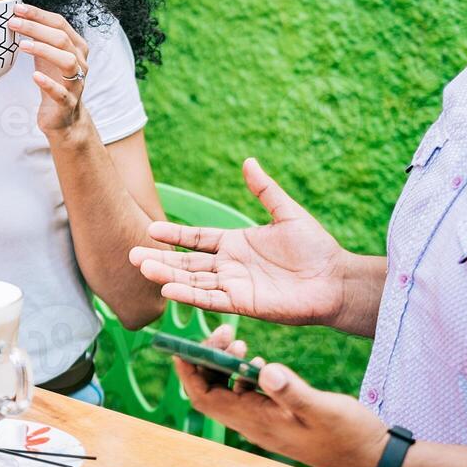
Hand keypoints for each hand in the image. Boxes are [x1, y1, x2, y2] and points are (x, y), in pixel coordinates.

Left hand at [9, 3, 88, 136]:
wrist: (63, 116)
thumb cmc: (54, 79)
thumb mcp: (47, 55)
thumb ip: (39, 37)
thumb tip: (17, 15)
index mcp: (76, 47)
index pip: (60, 24)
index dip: (39, 14)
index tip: (17, 8)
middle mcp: (80, 62)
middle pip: (62, 39)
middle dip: (36, 28)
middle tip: (13, 23)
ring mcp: (76, 83)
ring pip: (67, 61)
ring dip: (44, 50)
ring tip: (22, 46)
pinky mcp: (68, 102)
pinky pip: (61, 92)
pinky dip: (48, 83)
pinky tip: (35, 76)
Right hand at [128, 158, 351, 326]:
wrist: (334, 280)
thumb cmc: (316, 248)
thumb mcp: (287, 213)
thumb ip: (265, 191)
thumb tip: (249, 161)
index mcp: (236, 244)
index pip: (197, 239)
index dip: (175, 234)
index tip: (150, 229)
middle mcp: (229, 266)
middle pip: (187, 262)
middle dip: (160, 258)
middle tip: (132, 255)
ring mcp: (234, 286)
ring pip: (193, 281)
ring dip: (168, 275)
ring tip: (142, 268)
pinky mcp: (243, 305)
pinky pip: (211, 299)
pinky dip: (189, 295)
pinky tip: (169, 288)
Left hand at [175, 324, 386, 466]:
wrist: (370, 460)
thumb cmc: (348, 437)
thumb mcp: (322, 409)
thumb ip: (292, 390)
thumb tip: (264, 370)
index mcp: (256, 422)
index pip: (204, 398)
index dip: (188, 372)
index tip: (182, 345)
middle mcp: (253, 424)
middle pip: (211, 392)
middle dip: (207, 360)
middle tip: (224, 332)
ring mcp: (265, 422)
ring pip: (228, 392)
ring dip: (225, 365)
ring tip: (239, 341)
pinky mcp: (278, 418)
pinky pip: (247, 395)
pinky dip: (244, 374)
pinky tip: (258, 360)